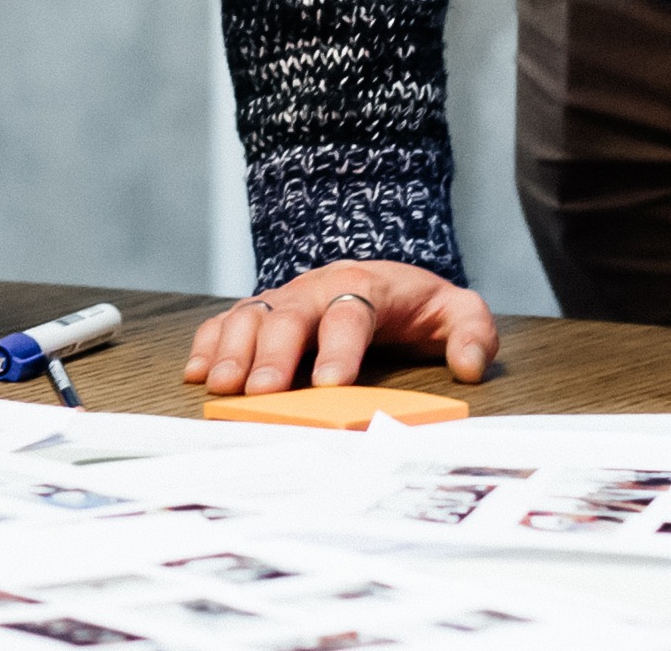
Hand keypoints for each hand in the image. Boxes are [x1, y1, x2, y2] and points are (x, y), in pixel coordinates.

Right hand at [182, 260, 499, 394]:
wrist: (383, 276)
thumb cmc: (416, 305)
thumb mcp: (458, 311)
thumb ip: (472, 332)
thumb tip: (470, 367)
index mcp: (367, 286)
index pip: (350, 313)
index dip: (339, 348)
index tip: (331, 384)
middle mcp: (318, 288)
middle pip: (289, 314)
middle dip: (274, 354)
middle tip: (264, 393)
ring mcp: (286, 298)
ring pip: (252, 315)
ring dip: (233, 350)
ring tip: (222, 387)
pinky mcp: (264, 311)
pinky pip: (228, 320)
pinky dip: (209, 343)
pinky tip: (198, 371)